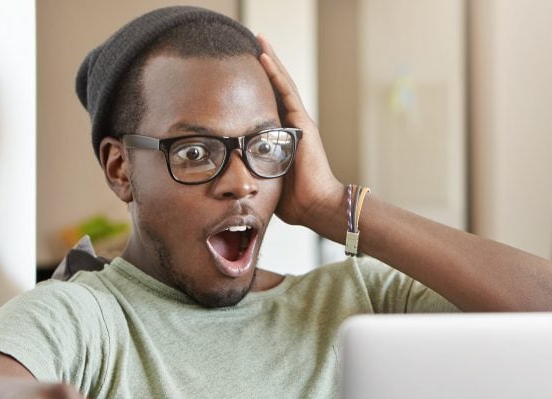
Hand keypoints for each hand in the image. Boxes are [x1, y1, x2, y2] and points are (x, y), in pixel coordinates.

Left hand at [258, 35, 343, 237]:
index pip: (270, 104)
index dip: (260, 85)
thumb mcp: (267, 181)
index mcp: (285, 137)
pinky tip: (264, 56)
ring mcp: (300, 122)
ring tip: (258, 39)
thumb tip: (234, 179)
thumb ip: (255, 173)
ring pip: (282, 83)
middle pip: (277, 88)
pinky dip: (275, 73)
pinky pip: (286, 92)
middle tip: (253, 42)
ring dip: (270, 60)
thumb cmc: (295, 201)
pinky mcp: (302, 123)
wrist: (316, 206)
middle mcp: (294, 125)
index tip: (245, 70)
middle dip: (266, 65)